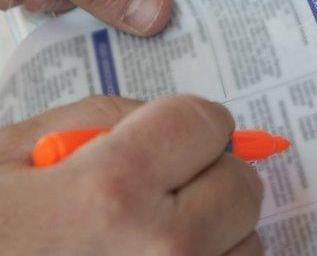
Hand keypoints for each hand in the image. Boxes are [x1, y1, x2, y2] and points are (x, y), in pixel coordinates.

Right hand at [0, 95, 263, 254]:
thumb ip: (94, 120)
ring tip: (148, 239)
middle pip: (241, 186)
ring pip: (246, 247)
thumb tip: (163, 121)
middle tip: (157, 189)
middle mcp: (159, 253)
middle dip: (206, 175)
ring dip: (215, 233)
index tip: (168, 135)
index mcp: (110, 192)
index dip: (186, 122)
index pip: (208, 123)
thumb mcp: (2, 157)